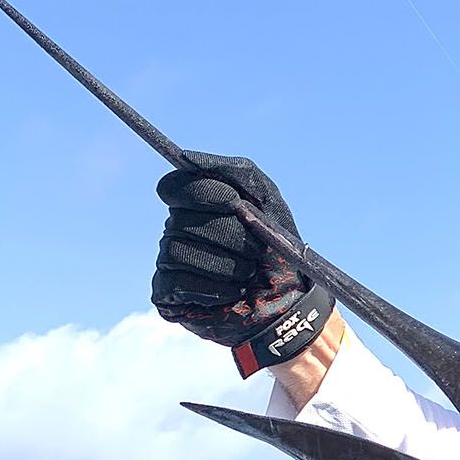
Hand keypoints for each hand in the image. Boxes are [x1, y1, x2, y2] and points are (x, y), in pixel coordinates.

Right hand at [152, 151, 333, 375]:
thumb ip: (235, 171)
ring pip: (178, 251)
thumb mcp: (268, 200)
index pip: (175, 187)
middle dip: (229, 235)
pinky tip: (231, 292)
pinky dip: (212, 289)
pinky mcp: (167, 295)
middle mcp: (177, 230)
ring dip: (225, 265)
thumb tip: (185, 158)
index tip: (234, 202)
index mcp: (196, 205)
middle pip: (182, 220)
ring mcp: (169, 262)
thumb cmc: (280, 248)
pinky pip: (177, 282)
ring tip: (247, 274)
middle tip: (254, 250)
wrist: (291, 302)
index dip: (203, 193)